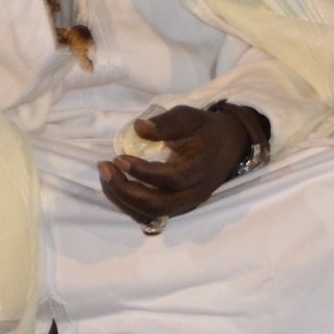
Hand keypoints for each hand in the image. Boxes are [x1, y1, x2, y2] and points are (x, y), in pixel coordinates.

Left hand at [99, 103, 268, 231]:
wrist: (228, 146)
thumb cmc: (206, 130)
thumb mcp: (190, 116)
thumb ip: (166, 123)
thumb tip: (138, 128)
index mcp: (200, 170)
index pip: (170, 180)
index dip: (142, 172)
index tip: (119, 157)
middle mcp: (194, 194)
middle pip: (158, 205)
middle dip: (125, 190)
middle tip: (105, 168)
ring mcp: (186, 205)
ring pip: (151, 216)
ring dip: (123, 200)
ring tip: (106, 176)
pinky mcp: (177, 208)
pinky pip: (150, 216)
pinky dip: (129, 205)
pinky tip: (116, 186)